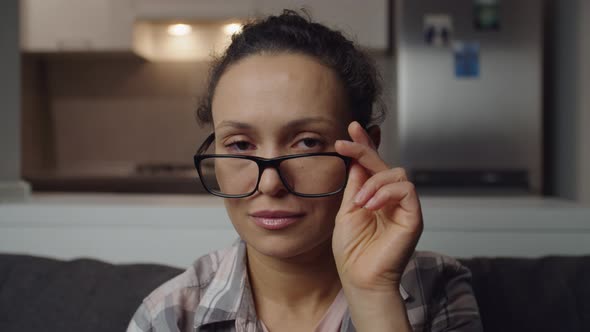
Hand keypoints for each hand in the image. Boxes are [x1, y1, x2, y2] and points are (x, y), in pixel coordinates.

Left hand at [332, 121, 422, 291]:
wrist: (360, 278)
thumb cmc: (352, 252)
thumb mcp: (346, 211)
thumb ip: (355, 186)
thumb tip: (356, 160)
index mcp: (374, 197)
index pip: (371, 166)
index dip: (363, 146)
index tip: (351, 130)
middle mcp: (391, 200)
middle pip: (384, 164)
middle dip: (365, 149)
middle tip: (346, 143)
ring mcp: (404, 207)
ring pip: (397, 173)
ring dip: (374, 182)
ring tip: (360, 202)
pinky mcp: (414, 216)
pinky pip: (406, 189)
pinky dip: (386, 192)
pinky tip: (371, 205)